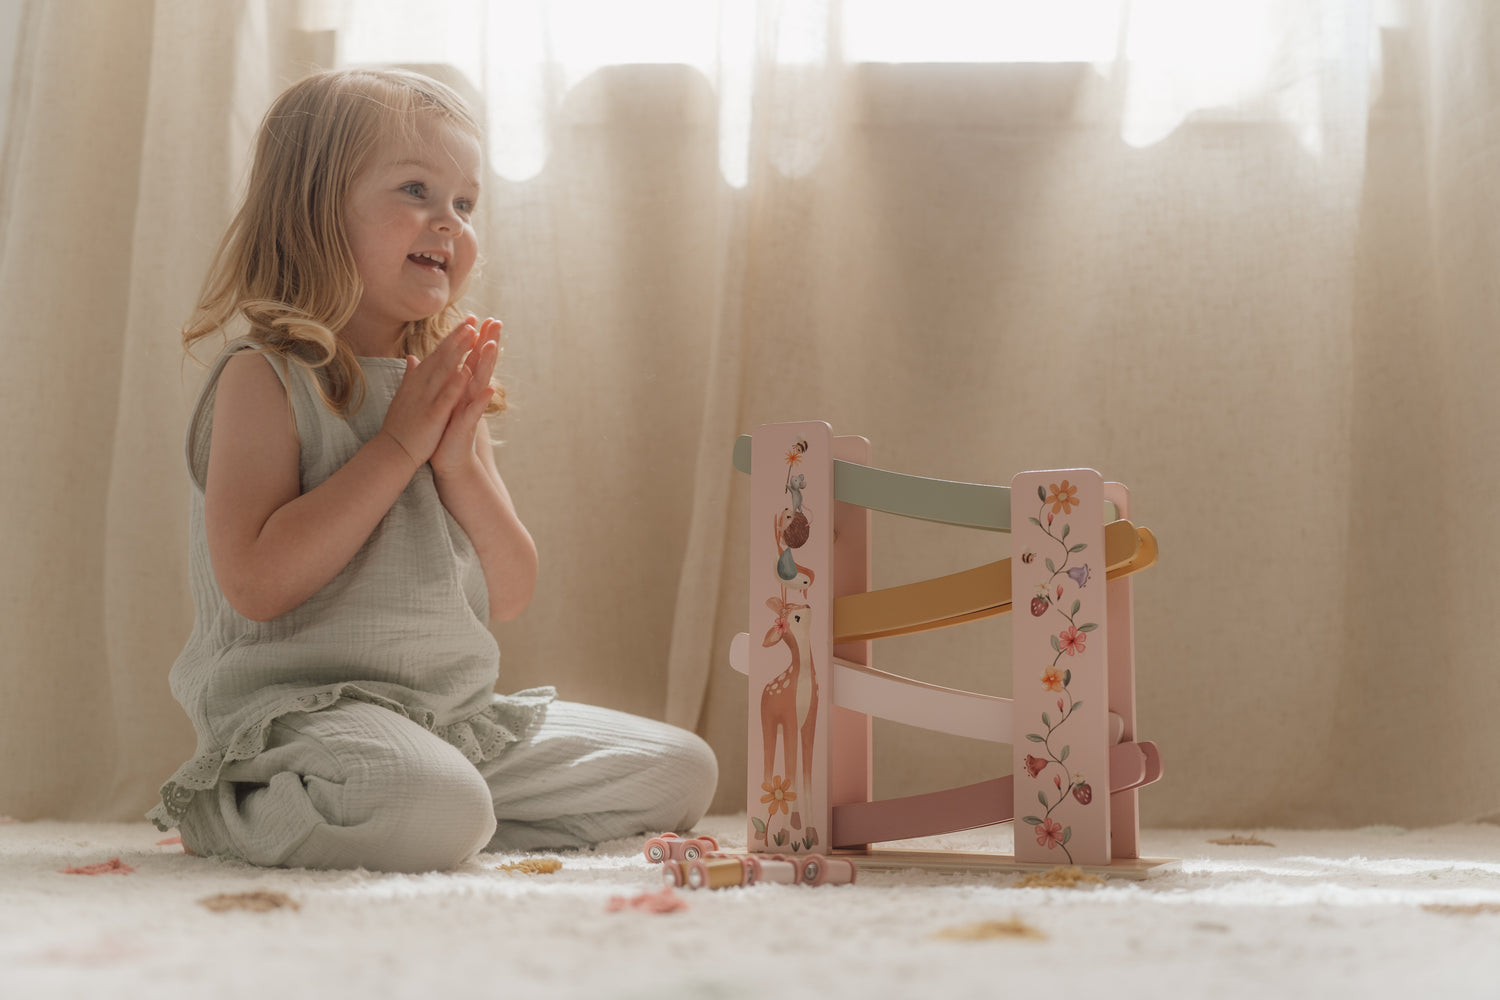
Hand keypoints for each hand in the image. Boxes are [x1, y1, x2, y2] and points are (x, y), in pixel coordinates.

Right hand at [379, 319, 479, 466]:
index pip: (438, 353)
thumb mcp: (406, 394)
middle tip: (473, 319)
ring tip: (473, 334)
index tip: (467, 322)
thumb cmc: (401, 424)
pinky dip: (455, 384)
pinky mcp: (432, 414)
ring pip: (444, 370)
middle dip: (458, 336)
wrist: (392, 450)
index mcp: (418, 380)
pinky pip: (445, 397)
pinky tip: (466, 372)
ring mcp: (426, 398)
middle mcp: (421, 384)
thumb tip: (412, 358)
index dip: (452, 337)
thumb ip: (411, 374)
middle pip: (442, 356)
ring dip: (458, 351)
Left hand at [430, 316, 501, 476]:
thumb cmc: (446, 429)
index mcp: (462, 387)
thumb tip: (451, 363)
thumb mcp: (446, 400)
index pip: (472, 358)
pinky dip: (482, 400)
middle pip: (482, 364)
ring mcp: (471, 408)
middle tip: (497, 321)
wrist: (449, 459)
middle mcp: (470, 395)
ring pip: (481, 382)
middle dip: (489, 343)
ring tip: (493, 345)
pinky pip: (476, 411)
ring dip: (488, 364)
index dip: (477, 338)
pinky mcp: (468, 425)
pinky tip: (490, 388)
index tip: (481, 316)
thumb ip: (448, 380)